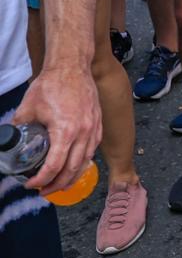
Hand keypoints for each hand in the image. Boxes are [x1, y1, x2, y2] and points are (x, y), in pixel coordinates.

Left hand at [12, 65, 100, 192]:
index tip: (31, 184)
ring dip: (72, 177)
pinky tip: (74, 166)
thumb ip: (19, 127)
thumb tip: (8, 141)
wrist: (72, 66)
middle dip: (57, 185)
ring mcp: (93, 128)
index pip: (54, 166)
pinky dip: (83, 162)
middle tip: (44, 191)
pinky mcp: (98, 123)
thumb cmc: (52, 84)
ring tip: (59, 184)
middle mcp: (83, 133)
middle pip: (73, 169)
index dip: (41, 180)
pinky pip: (92, 150)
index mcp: (66, 131)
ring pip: (85, 162)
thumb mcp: (27, 108)